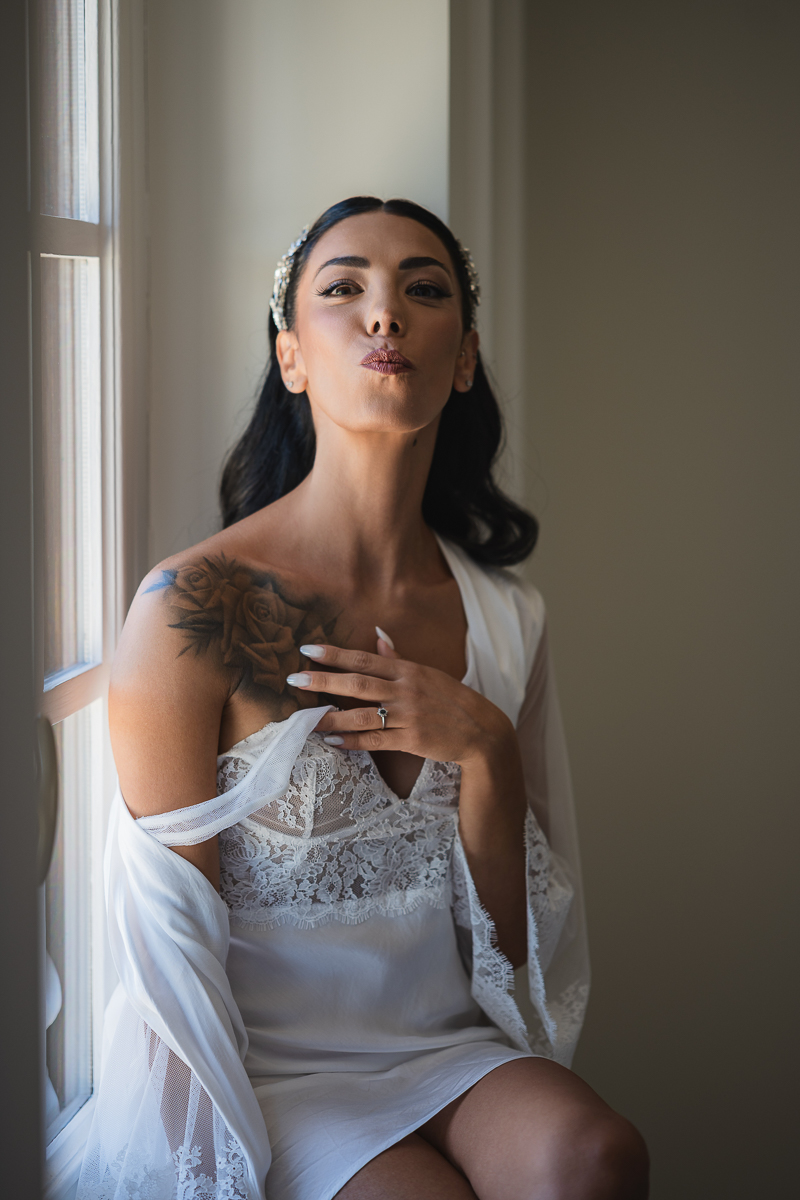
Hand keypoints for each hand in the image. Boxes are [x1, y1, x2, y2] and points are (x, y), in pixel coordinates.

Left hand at [287, 636, 513, 768]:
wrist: (481, 730)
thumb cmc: (451, 699)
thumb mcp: (427, 673)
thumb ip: (398, 657)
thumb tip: (377, 635)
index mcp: (407, 670)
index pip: (364, 659)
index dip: (334, 654)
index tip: (307, 650)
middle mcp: (406, 690)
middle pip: (358, 684)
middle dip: (324, 681)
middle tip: (296, 679)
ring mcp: (409, 716)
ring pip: (363, 715)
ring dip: (332, 715)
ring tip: (306, 716)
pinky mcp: (412, 740)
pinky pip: (376, 741)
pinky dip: (353, 740)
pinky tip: (333, 739)